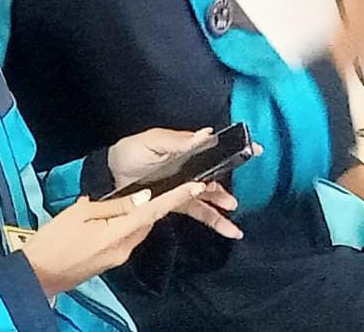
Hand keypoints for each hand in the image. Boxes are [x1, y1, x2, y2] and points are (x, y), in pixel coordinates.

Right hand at [23, 182, 207, 296]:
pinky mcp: (110, 262)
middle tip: (161, 182)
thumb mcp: (80, 214)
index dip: (177, 197)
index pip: (154, 212)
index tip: (197, 186)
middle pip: (147, 221)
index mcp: (118, 234)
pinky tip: (112, 215)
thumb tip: (143, 197)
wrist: (36, 275)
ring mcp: (118, 258)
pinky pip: (126, 237)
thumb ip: (114, 205)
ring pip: (137, 229)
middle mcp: (124, 248)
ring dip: (139, 214)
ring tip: (132, 196)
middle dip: (156, 204)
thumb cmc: (53, 240)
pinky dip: (126, 224)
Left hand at [107, 128, 249, 239]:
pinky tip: (226, 229)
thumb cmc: (131, 151)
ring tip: (233, 218)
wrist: (109, 175)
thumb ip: (179, 142)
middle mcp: (189, 168)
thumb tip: (206, 134)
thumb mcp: (153, 142)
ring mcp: (184, 187)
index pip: (214, 149)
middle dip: (228, 187)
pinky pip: (197, 211)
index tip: (255, 150)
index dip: (234, 150)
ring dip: (222, 208)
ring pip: (209, 197)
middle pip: (216, 176)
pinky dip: (212, 220)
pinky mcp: (176, 202)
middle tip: (236, 198)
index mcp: (186, 149)